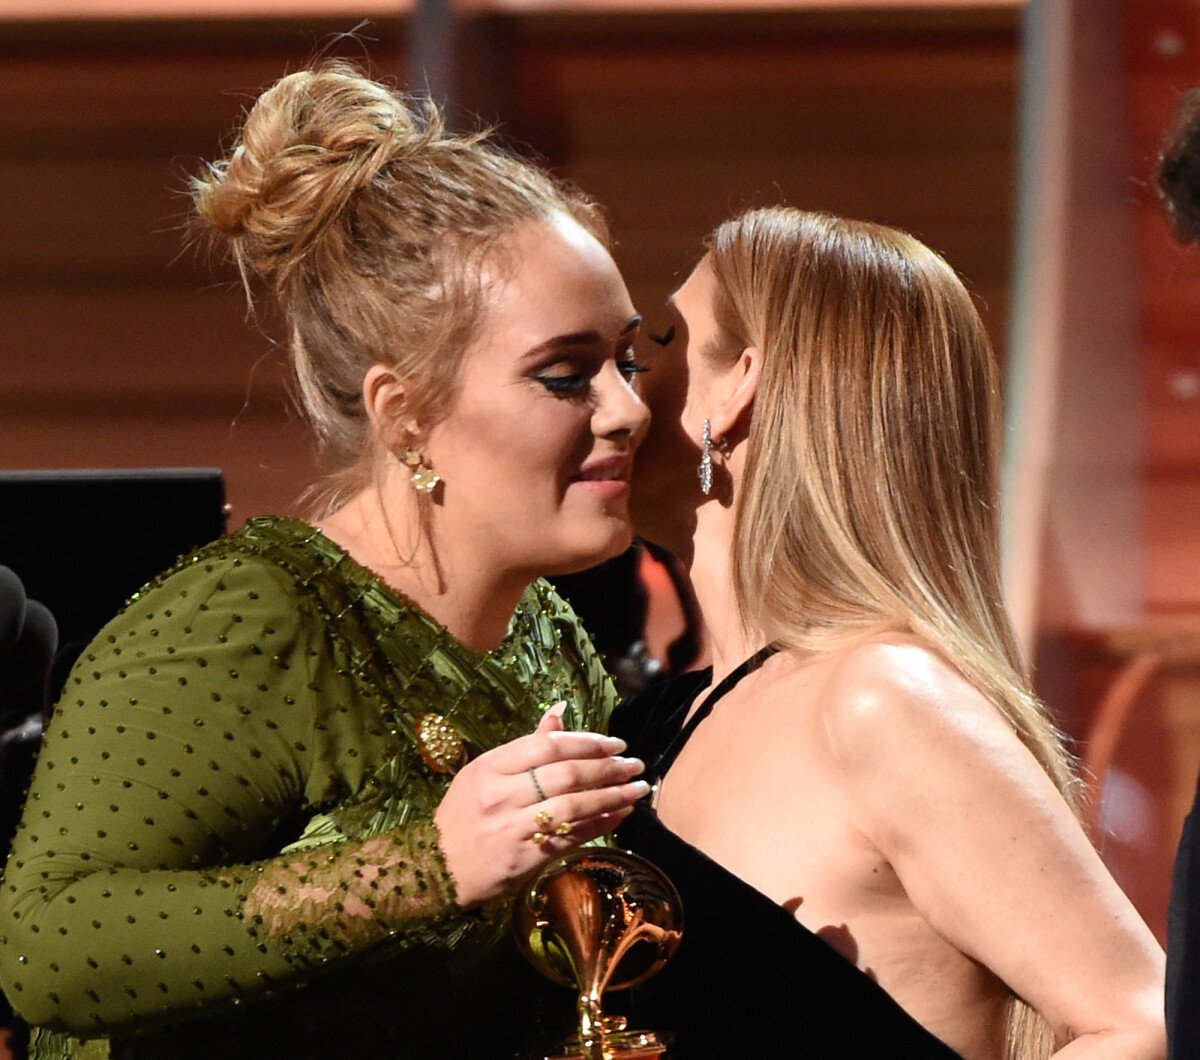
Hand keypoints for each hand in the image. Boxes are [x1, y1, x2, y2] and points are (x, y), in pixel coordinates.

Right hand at [434, 704, 647, 906]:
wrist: (437, 868)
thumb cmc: (464, 814)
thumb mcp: (485, 772)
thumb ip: (526, 745)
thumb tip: (560, 710)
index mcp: (490, 767)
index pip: (547, 746)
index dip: (587, 742)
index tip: (615, 743)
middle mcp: (501, 795)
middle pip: (565, 774)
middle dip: (608, 768)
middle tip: (634, 764)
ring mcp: (513, 827)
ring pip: (573, 806)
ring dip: (612, 796)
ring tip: (638, 789)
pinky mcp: (525, 857)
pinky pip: (571, 837)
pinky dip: (600, 823)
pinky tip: (620, 814)